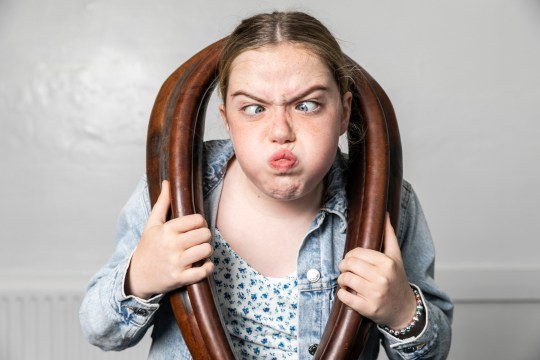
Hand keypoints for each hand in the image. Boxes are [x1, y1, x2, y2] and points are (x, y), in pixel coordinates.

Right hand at [125, 180, 213, 298]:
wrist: (137, 276)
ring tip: (200, 251)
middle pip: (205, 234)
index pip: (197, 220)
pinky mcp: (179, 278)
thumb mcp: (152, 224)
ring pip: (206, 250)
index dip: (201, 223)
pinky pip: (203, 271)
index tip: (197, 227)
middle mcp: (171, 245)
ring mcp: (176, 262)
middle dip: (205, 236)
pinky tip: (203, 265)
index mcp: (167, 230)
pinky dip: (208, 268)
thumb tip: (167, 182)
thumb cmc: (148, 247)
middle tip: (199, 239)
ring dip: (207, 251)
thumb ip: (162, 203)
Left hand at [337, 215, 415, 328]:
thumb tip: (384, 213)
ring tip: (347, 281)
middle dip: (343, 267)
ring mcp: (375, 294)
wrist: (405, 309)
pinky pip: (345, 297)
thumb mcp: (396, 257)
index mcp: (387, 262)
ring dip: (342, 280)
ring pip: (345, 279)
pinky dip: (342, 294)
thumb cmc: (397, 279)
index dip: (350, 256)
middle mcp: (381, 277)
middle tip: (346, 270)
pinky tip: (348, 293)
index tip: (351, 260)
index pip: (356, 252)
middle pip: (348, 264)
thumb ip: (389, 235)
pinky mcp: (368, 308)